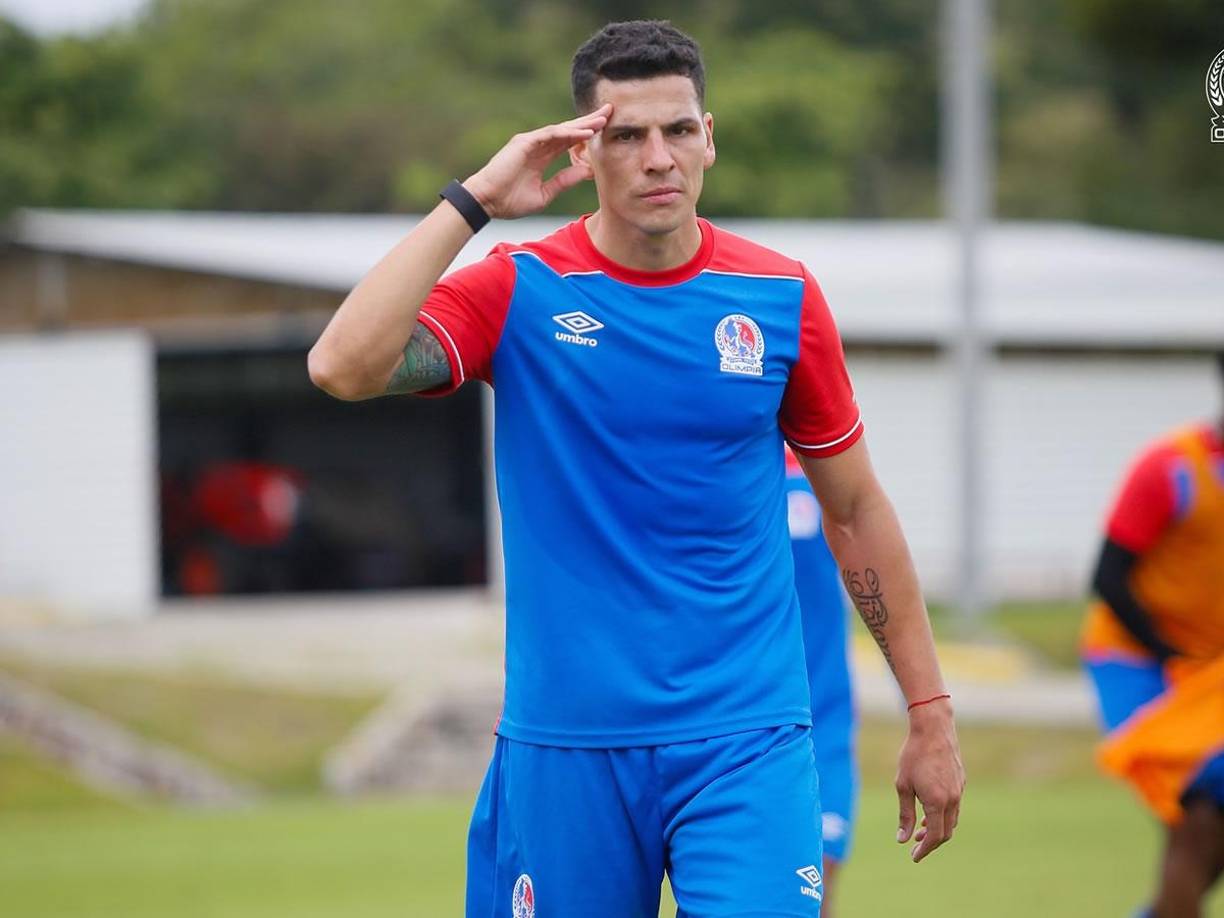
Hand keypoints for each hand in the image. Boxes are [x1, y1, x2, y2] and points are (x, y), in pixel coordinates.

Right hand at [462, 104, 611, 219]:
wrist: (487, 202)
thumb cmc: (510, 201)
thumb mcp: (545, 193)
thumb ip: (564, 181)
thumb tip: (587, 172)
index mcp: (543, 156)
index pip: (570, 141)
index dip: (587, 135)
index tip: (606, 131)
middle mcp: (538, 145)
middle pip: (569, 130)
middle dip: (589, 121)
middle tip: (610, 112)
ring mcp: (531, 142)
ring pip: (562, 130)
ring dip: (582, 125)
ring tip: (601, 121)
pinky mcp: (524, 143)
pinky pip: (550, 135)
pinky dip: (567, 133)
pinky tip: (584, 132)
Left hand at [895, 699, 963, 862]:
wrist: (933, 729)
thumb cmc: (913, 755)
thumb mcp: (903, 785)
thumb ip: (905, 814)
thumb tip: (903, 839)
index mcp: (937, 802)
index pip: (935, 837)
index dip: (925, 850)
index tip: (914, 857)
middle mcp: (952, 799)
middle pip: (946, 832)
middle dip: (931, 842)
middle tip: (916, 847)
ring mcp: (959, 790)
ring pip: (952, 820)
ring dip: (938, 829)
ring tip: (921, 830)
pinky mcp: (961, 782)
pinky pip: (954, 806)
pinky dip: (943, 815)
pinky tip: (930, 811)